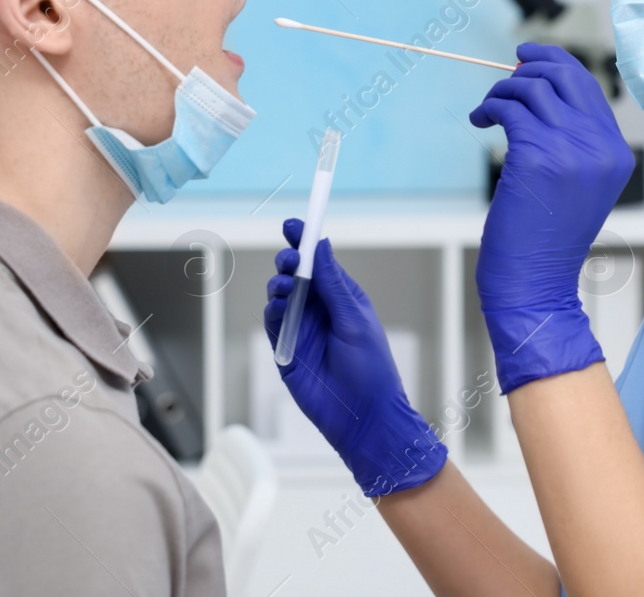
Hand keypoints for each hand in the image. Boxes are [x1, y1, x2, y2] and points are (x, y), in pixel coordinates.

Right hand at [264, 218, 446, 496]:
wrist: (363, 417)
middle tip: (290, 261)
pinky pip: (273, 324)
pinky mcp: (287, 351)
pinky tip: (278, 308)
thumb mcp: (354, 319)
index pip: (320, 263)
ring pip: (281, 297)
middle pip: (296, 276)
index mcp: (342, 299)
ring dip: (279, 286)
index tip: (293, 225)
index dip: (305, 242)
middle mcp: (320, 312)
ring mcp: (302, 330)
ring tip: (286, 288)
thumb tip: (322, 245)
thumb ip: (334, 284)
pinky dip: (272, 312)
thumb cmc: (371, 370)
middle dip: (289, 262)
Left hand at [469, 43, 634, 392]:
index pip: (590, 86)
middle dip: (529, 68)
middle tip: (504, 77)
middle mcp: (601, 147)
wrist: (536, 283)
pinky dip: (490, 107)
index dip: (556, 64)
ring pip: (531, 89)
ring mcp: (572, 150)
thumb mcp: (579, 184)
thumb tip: (539, 87)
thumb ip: (574, 139)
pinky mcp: (538, 156)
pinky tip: (480, 121)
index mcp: (616, 153)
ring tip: (488, 111)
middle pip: (565, 76)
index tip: (527, 58)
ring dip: (501, 92)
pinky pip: (509, 109)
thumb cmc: (547, 238)